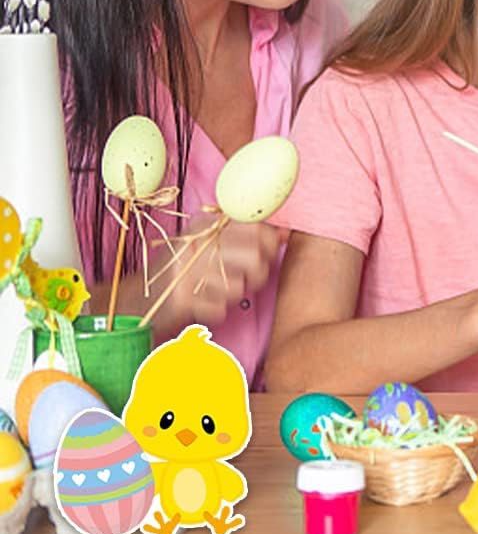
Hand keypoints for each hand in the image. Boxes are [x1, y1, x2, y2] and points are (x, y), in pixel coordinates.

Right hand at [155, 213, 282, 328]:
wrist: (136, 300)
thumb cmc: (183, 270)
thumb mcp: (210, 243)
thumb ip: (246, 235)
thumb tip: (285, 233)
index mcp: (205, 223)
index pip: (255, 227)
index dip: (270, 241)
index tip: (267, 250)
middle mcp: (196, 242)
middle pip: (255, 256)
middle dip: (259, 272)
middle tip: (248, 277)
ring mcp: (186, 270)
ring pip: (239, 285)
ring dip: (236, 293)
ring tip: (221, 290)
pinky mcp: (180, 298)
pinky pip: (219, 308)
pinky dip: (217, 310)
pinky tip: (204, 303)